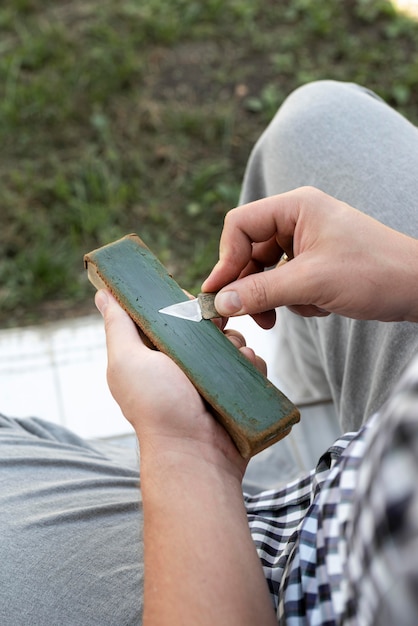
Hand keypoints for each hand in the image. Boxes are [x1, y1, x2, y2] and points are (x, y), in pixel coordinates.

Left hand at [95, 290, 264, 474]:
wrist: (196, 454)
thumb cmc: (157, 407)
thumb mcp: (128, 361)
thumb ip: (118, 326)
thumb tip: (103, 292)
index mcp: (154, 354)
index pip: (170, 313)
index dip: (181, 303)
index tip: (190, 304)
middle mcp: (182, 364)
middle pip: (205, 324)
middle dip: (214, 323)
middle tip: (216, 330)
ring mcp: (210, 378)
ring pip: (231, 341)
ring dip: (236, 344)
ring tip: (232, 360)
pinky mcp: (234, 389)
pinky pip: (249, 363)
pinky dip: (251, 364)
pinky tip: (245, 371)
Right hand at [202, 186, 417, 326]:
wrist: (417, 289)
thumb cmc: (373, 273)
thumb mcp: (311, 283)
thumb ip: (261, 292)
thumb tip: (219, 302)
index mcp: (295, 207)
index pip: (240, 225)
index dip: (225, 259)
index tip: (218, 293)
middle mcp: (297, 220)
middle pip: (249, 251)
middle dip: (249, 285)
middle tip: (246, 315)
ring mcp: (307, 242)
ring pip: (266, 271)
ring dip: (273, 296)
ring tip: (286, 314)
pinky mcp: (315, 263)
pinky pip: (285, 281)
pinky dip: (294, 299)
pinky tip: (317, 306)